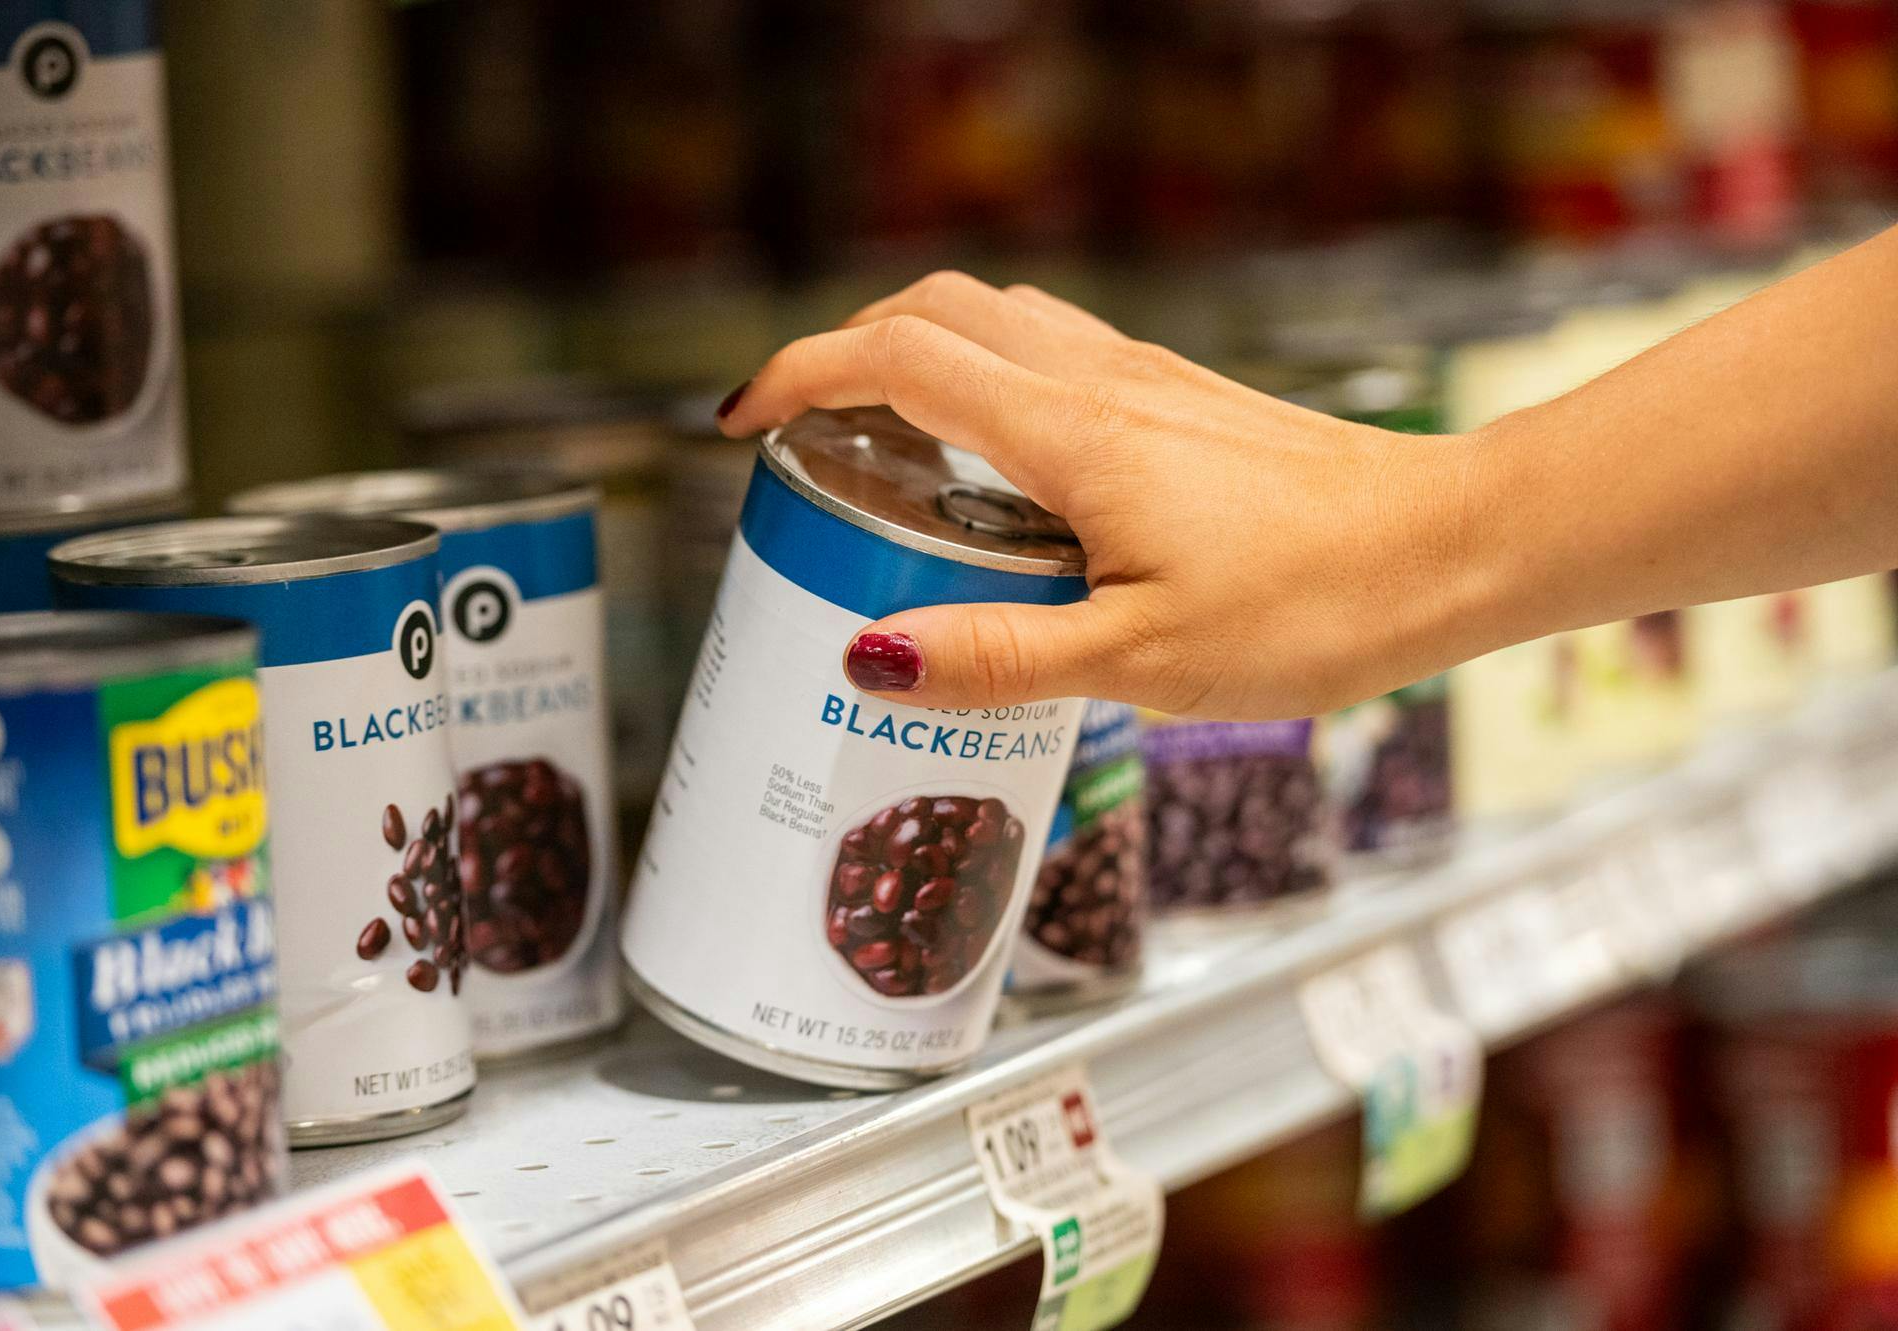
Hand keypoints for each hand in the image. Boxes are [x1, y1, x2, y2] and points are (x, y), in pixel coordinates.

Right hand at [715, 272, 1490, 719]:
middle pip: (935, 311)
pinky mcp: (1181, 405)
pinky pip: (1053, 359)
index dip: (800, 374)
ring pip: (997, 321)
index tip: (743, 422)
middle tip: (804, 436)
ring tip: (886, 451)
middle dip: (845, 353)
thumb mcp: (1142, 659)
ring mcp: (1145, 381)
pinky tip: (1003, 477)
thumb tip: (868, 656)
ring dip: (919, 357)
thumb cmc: (1318, 603)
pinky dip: (990, 384)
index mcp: (1070, 432)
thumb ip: (999, 655)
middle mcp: (1099, 382)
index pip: (896, 358)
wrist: (1454, 547)